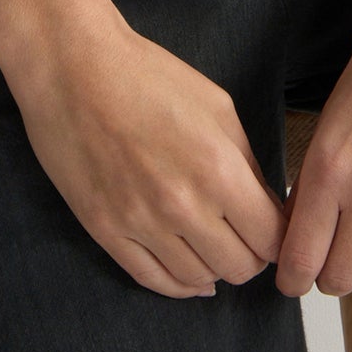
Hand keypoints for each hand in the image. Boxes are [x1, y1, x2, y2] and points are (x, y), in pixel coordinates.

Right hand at [7, 12, 288, 299]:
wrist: (74, 67)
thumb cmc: (146, 75)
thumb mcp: (216, 105)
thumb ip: (245, 161)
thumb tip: (264, 205)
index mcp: (217, 167)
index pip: (269, 237)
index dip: (278, 237)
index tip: (273, 231)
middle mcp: (182, 204)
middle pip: (238, 268)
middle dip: (250, 255)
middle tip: (244, 238)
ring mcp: (140, 223)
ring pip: (197, 280)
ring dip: (213, 268)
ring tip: (213, 247)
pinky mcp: (105, 231)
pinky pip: (153, 280)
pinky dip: (178, 284)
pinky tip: (189, 272)